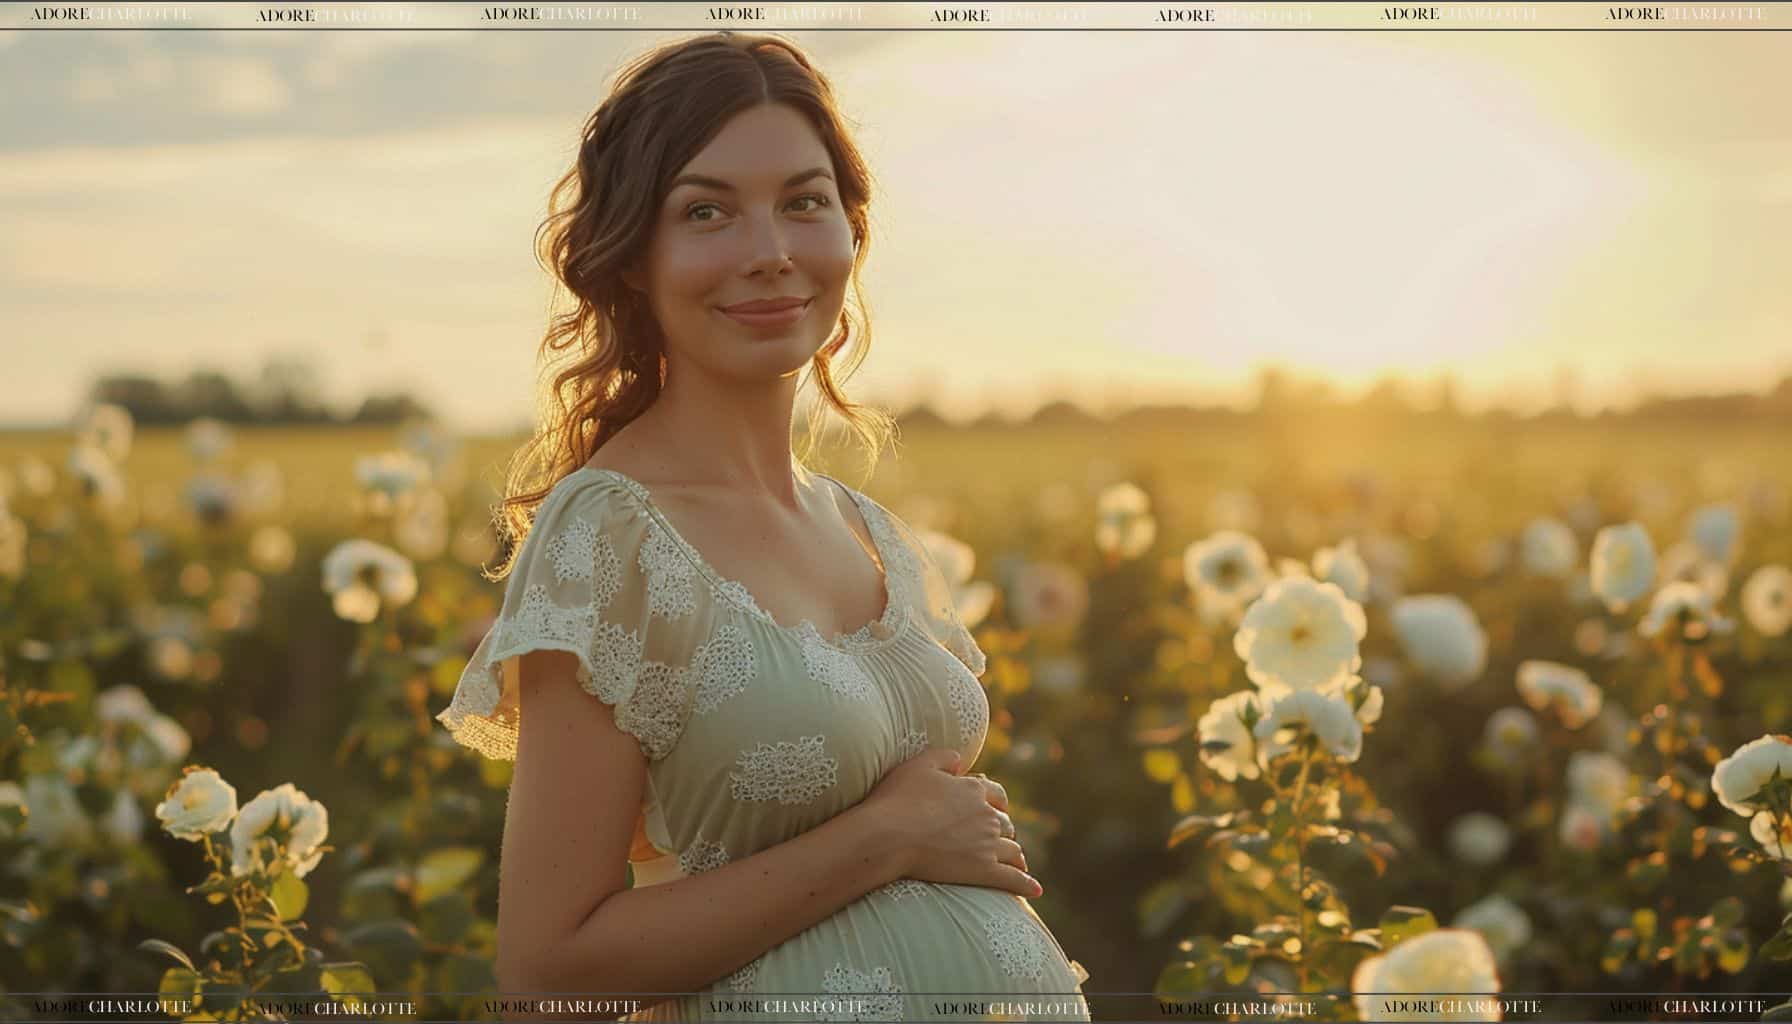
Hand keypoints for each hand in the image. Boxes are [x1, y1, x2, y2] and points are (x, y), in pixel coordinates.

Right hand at [860, 747, 1042, 898]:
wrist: (888, 836)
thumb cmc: (897, 800)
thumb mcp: (918, 765)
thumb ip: (944, 757)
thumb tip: (961, 760)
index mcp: (973, 790)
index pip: (996, 794)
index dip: (996, 801)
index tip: (994, 807)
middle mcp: (987, 816)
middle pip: (1006, 823)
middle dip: (1003, 829)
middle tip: (997, 837)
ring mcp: (987, 845)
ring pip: (1013, 849)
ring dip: (1014, 854)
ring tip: (1014, 861)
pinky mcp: (983, 871)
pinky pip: (1013, 879)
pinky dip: (1026, 884)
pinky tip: (1035, 889)